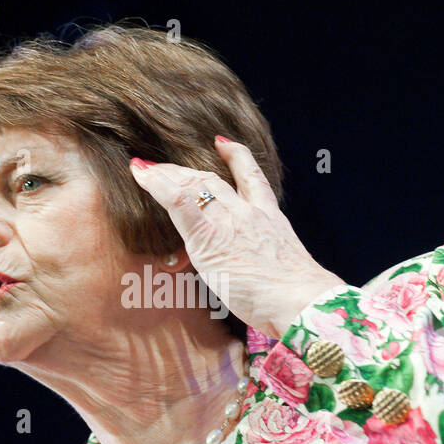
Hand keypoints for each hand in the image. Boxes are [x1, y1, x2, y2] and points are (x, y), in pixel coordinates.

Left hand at [128, 137, 345, 338]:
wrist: (301, 300)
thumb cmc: (297, 298)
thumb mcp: (286, 271)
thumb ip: (268, 264)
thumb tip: (259, 278)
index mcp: (270, 219)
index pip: (251, 178)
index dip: (236, 156)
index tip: (223, 143)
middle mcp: (248, 213)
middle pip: (213, 180)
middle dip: (186, 170)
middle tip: (165, 166)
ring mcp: (229, 221)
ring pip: (193, 185)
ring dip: (166, 175)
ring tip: (146, 169)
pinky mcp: (209, 236)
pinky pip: (179, 202)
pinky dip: (158, 185)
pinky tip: (141, 175)